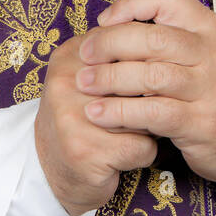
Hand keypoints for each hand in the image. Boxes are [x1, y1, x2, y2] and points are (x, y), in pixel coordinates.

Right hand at [34, 32, 158, 215]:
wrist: (49, 170)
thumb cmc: (82, 119)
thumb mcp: (92, 79)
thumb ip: (119, 57)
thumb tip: (166, 48)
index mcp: (70, 56)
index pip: (128, 44)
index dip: (148, 66)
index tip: (147, 82)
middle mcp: (66, 82)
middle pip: (140, 80)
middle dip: (151, 98)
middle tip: (139, 111)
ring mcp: (72, 117)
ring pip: (145, 114)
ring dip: (149, 127)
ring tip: (128, 133)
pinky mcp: (86, 151)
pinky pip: (143, 146)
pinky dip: (143, 154)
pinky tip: (124, 155)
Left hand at [74, 0, 215, 189]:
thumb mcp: (207, 54)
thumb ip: (170, 38)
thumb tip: (112, 26)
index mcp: (213, 28)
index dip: (129, 5)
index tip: (104, 21)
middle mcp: (215, 54)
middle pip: (152, 39)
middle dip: (109, 44)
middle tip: (85, 55)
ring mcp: (212, 89)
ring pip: (149, 75)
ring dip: (109, 79)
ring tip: (84, 83)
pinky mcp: (202, 123)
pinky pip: (152, 112)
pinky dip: (119, 112)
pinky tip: (99, 114)